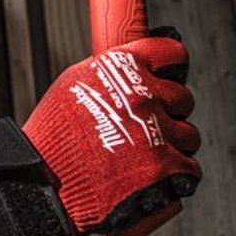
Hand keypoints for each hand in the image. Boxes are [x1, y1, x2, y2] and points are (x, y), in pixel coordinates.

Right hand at [22, 34, 200, 235]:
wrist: (45, 182)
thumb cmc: (54, 135)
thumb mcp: (75, 83)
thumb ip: (113, 74)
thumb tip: (140, 70)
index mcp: (122, 67)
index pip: (172, 53)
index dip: (172, 67)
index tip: (169, 76)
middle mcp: (143, 94)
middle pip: (184, 98)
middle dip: (170, 113)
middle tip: (146, 126)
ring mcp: (158, 131)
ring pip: (188, 135)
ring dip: (172, 146)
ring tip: (140, 156)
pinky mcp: (167, 168)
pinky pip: (190, 169)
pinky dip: (175, 177)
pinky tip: (148, 177)